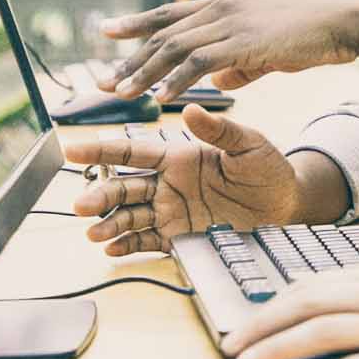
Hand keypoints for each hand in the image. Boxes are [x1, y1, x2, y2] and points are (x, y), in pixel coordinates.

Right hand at [64, 105, 299, 253]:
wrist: (286, 205)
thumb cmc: (268, 168)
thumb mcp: (248, 143)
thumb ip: (219, 130)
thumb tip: (191, 108)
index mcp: (180, 156)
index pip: (134, 151)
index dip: (102, 149)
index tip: (72, 148)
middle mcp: (169, 184)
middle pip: (125, 187)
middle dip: (101, 194)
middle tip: (82, 203)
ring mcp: (171, 211)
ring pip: (130, 216)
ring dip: (110, 223)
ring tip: (93, 232)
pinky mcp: (180, 236)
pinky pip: (148, 241)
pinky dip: (129, 246)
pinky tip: (113, 249)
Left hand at [96, 0, 358, 101]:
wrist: (344, 18)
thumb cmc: (312, 33)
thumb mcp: (268, 49)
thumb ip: (239, 67)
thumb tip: (216, 84)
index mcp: (225, 5)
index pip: (169, 13)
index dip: (136, 23)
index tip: (106, 31)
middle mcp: (221, 9)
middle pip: (162, 32)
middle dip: (128, 57)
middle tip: (100, 80)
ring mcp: (231, 22)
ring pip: (174, 47)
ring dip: (143, 72)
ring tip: (120, 93)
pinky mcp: (244, 41)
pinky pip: (200, 63)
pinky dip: (176, 80)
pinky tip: (160, 98)